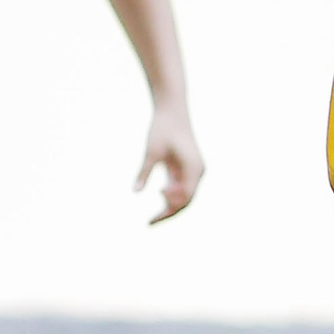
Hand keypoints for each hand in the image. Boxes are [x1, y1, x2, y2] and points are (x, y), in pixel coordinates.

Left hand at [136, 102, 203, 223]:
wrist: (172, 109)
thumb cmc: (162, 127)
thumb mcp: (151, 151)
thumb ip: (144, 172)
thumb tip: (135, 191)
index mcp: (193, 168)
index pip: (185, 197)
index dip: (170, 208)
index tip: (153, 214)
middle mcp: (198, 171)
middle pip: (186, 200)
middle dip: (169, 213)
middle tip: (150, 223)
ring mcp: (194, 170)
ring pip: (185, 195)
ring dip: (170, 206)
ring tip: (153, 218)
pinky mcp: (188, 167)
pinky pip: (181, 187)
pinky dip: (171, 196)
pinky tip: (159, 199)